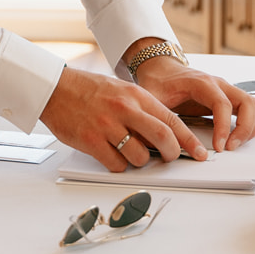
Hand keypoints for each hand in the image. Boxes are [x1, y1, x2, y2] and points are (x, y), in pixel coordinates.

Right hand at [40, 66, 208, 172]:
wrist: (55, 88)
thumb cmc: (88, 89)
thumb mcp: (121, 90)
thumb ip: (141, 109)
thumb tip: (164, 132)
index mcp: (136, 95)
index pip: (171, 121)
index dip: (189, 140)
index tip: (199, 152)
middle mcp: (124, 109)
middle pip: (163, 138)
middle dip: (172, 154)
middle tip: (171, 159)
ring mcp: (108, 126)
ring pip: (140, 157)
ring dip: (140, 162)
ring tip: (131, 154)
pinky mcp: (92, 141)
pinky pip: (116, 164)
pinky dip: (119, 166)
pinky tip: (112, 156)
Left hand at [131, 57, 254, 152]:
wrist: (160, 69)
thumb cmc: (159, 81)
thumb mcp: (153, 98)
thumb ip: (157, 117)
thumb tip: (162, 140)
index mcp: (201, 82)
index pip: (222, 103)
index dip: (224, 127)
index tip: (219, 146)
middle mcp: (218, 84)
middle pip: (247, 103)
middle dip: (245, 129)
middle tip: (230, 148)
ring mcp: (225, 90)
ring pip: (253, 105)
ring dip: (250, 127)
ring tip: (235, 145)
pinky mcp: (227, 98)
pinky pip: (249, 109)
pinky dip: (250, 124)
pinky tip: (237, 137)